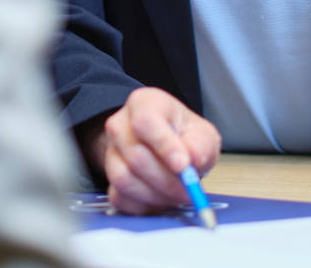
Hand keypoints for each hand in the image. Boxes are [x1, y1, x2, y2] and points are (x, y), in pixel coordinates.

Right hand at [88, 87, 220, 214]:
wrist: (167, 147)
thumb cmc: (184, 137)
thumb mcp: (202, 134)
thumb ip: (201, 145)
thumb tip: (192, 159)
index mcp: (144, 104)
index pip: (145, 121)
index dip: (164, 145)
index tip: (183, 165)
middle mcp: (120, 124)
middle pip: (136, 156)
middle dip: (167, 180)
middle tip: (189, 191)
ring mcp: (111, 151)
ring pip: (124, 179)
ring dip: (156, 195)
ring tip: (176, 194)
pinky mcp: (108, 178)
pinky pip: (120, 197)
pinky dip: (144, 205)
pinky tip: (160, 198)